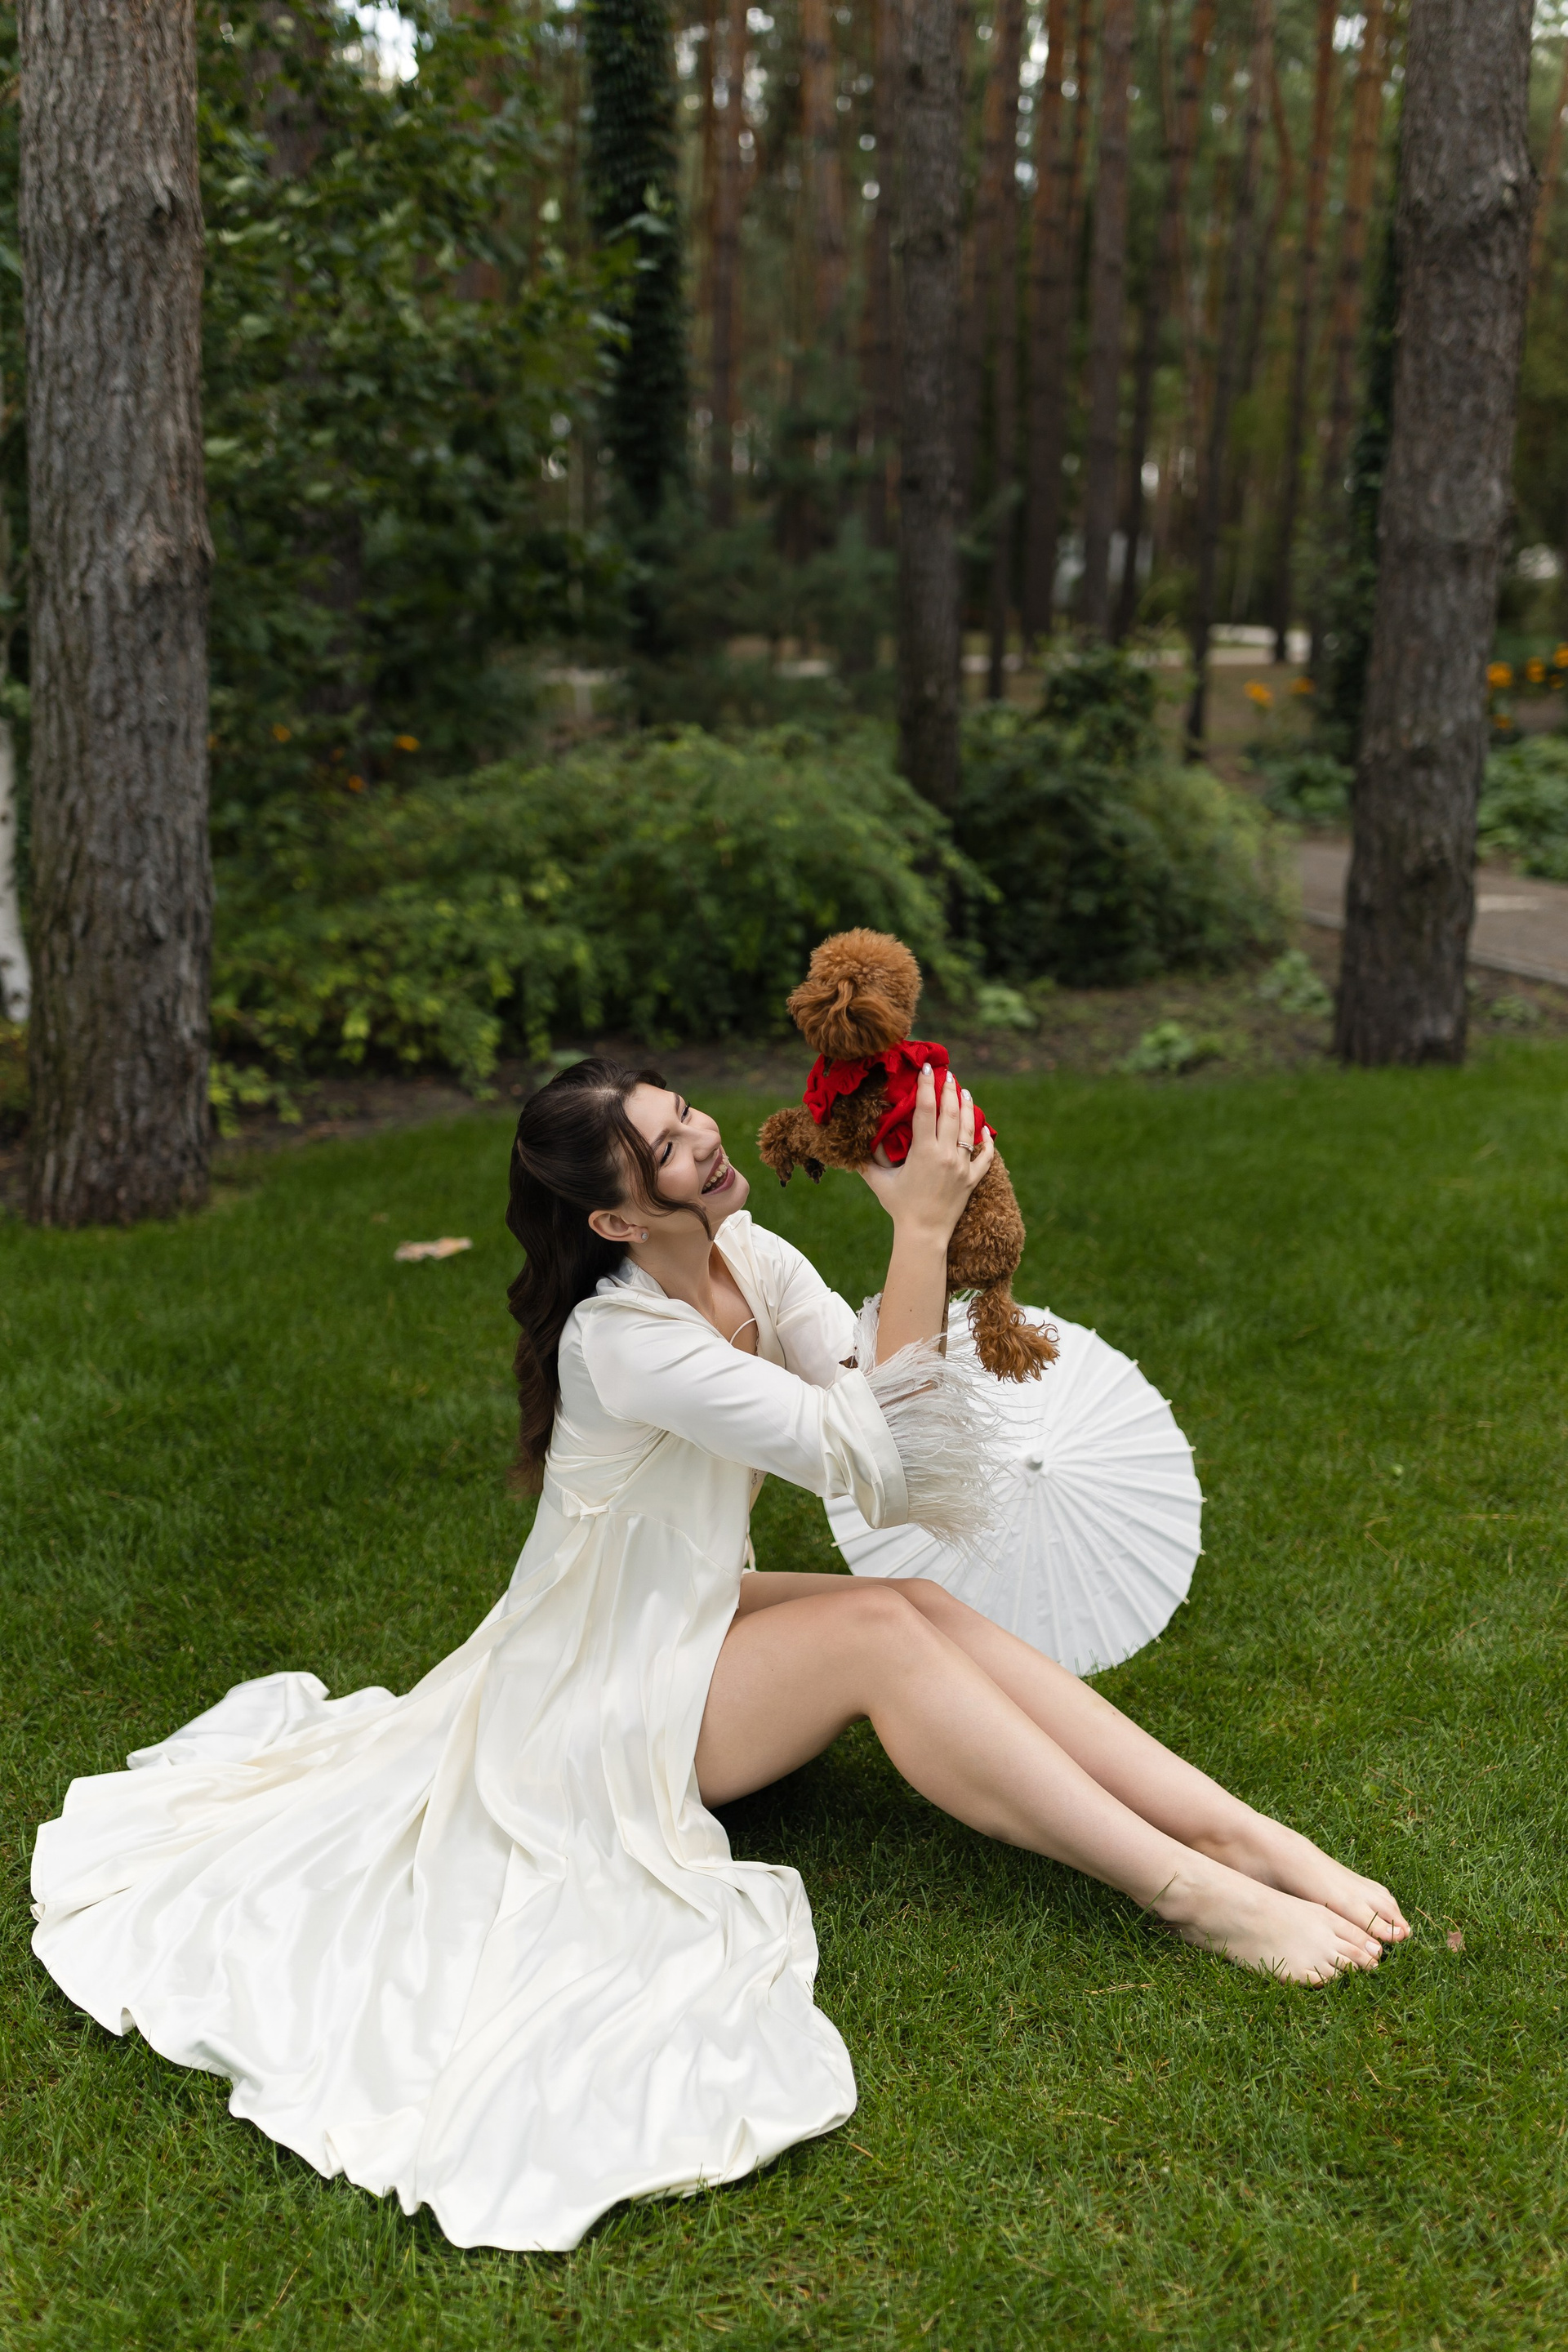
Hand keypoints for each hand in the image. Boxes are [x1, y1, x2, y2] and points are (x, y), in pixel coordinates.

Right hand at [859, 1065, 994, 1241]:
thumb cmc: (899, 1207)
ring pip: (968, 1129)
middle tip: (948, 1074)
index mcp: (923, 1151)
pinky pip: (984, 1156)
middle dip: (950, 1090)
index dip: (926, 1086)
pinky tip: (985, 1130)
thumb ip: (867, 1161)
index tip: (927, 1068)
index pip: (926, 1109)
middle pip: (951, 1113)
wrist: (924, 1234)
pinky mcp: (972, 1179)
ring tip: (964, 1091)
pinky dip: (986, 1141)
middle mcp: (946, 1155)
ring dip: (967, 1108)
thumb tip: (855, 1144)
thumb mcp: (880, 1182)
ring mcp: (962, 1166)